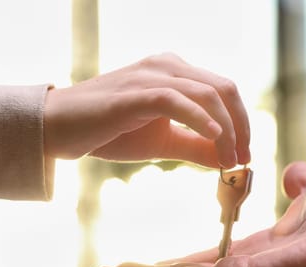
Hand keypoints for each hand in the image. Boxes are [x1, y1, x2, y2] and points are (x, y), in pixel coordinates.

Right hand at [43, 53, 249, 167]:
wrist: (59, 128)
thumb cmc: (108, 132)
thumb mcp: (162, 141)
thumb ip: (195, 146)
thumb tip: (228, 158)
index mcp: (175, 72)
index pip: (223, 90)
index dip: (243, 122)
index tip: (246, 154)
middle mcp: (167, 65)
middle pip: (224, 88)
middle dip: (242, 126)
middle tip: (244, 159)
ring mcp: (151, 75)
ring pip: (207, 94)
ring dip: (227, 131)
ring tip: (230, 161)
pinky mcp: (134, 93)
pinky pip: (176, 100)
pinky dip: (200, 119)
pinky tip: (215, 139)